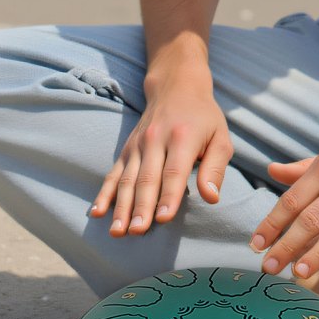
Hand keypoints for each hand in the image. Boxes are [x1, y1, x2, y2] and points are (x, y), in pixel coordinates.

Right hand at [90, 74, 232, 236]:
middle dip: (141, 207)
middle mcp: (155, 140)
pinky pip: (113, 173)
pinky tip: (97, 212)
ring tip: (117, 231)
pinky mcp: (127, 149)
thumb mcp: (221, 138)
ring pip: (127, 179)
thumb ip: (216, 168)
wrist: (176, 87)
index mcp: (182, 137)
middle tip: (137, 231)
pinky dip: (104, 193)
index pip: (174, 171)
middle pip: (146, 178)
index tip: (163, 219)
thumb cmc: (204, 118)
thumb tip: (211, 198)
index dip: (168, 196)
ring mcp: (138, 145)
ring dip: (121, 206)